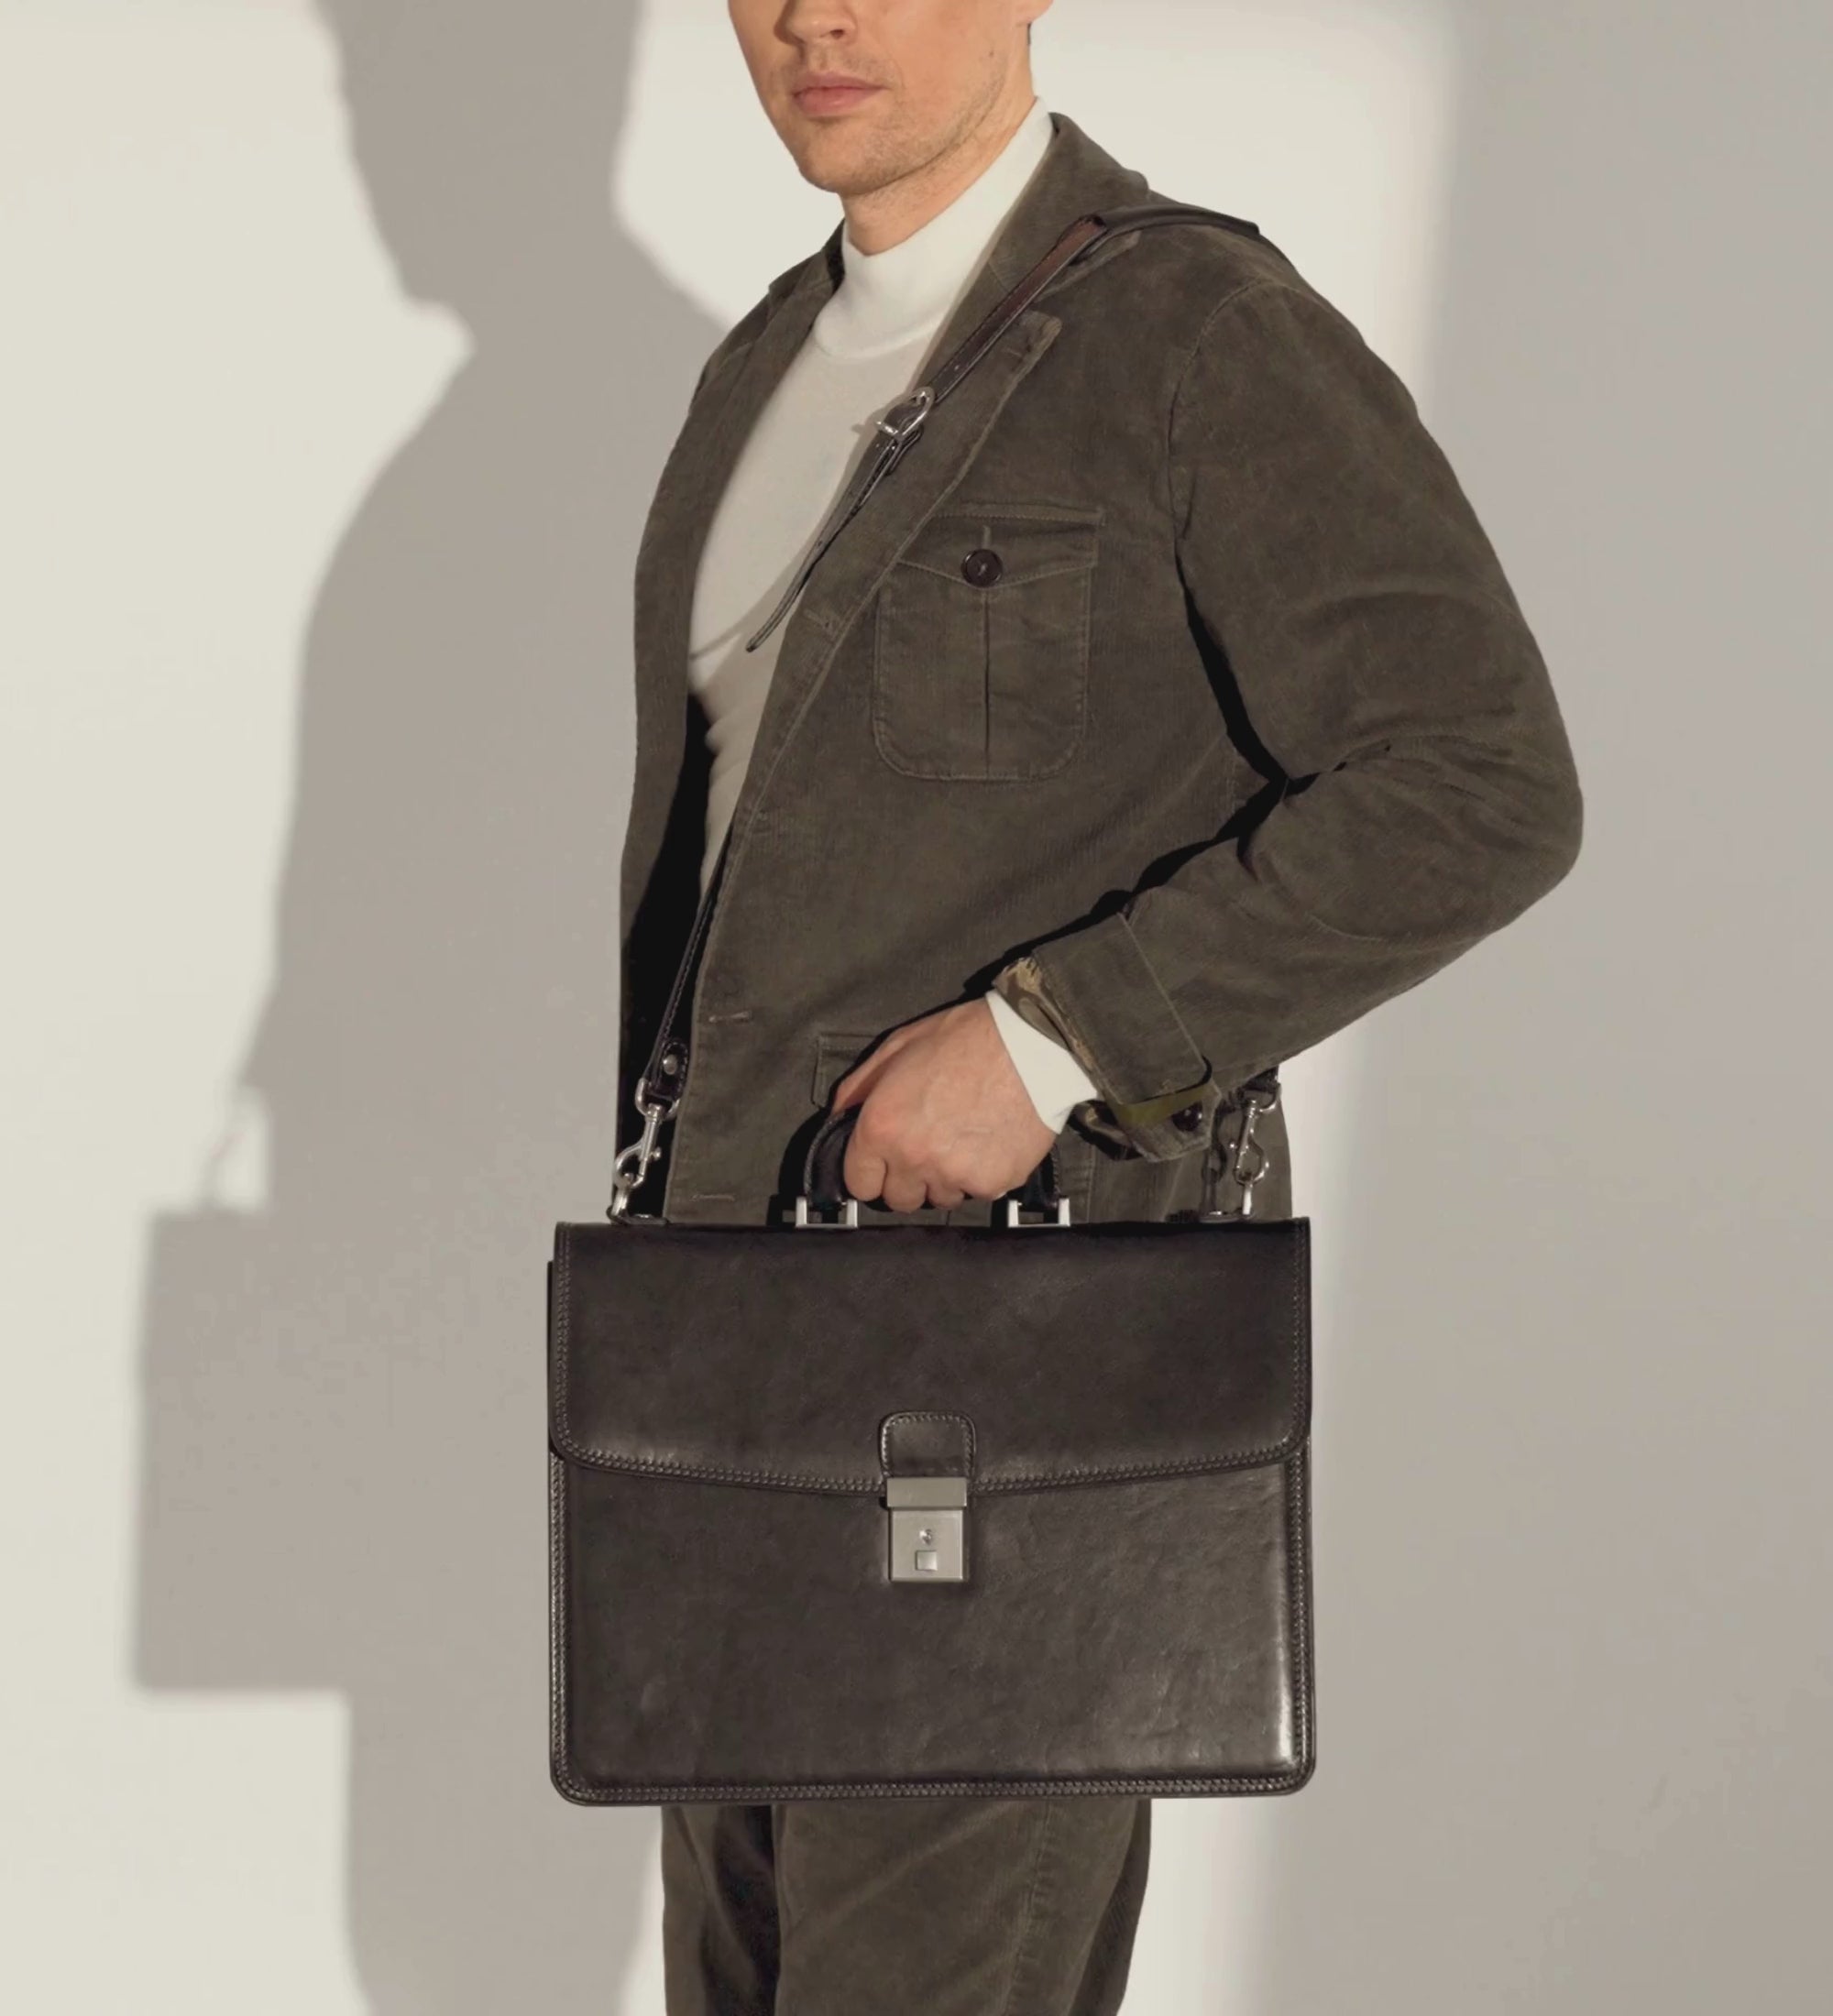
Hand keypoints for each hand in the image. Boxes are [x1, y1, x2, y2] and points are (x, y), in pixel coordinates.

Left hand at [828, 1000, 1057, 1211]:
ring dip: (946, 1177)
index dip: (870, 1171)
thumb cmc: (965, 1039)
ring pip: (940, 1198)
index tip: (883, 1162)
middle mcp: (914, 1158)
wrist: (1031, 1044)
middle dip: (908, 1179)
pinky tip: (989, 1140)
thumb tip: (840, 1119)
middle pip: (899, 1200)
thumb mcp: (897, 1048)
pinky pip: (977, 1192)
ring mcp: (955, 1174)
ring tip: (963, 1138)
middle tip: (928, 1146)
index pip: (859, 1184)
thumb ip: (859, 1088)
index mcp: (882, 1127)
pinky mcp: (993, 1182)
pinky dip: (981, 1174)